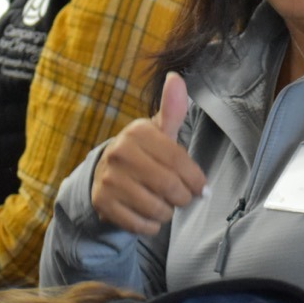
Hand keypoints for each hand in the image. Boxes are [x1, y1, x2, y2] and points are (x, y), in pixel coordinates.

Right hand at [91, 72, 205, 234]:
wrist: (105, 176)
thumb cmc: (144, 153)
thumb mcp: (159, 132)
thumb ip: (172, 109)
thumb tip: (175, 76)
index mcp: (138, 131)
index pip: (179, 160)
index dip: (195, 178)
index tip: (200, 186)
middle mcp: (120, 152)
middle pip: (170, 186)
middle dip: (183, 197)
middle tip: (183, 197)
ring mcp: (109, 179)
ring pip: (157, 208)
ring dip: (167, 212)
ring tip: (164, 203)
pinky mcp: (103, 204)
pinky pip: (141, 225)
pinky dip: (151, 225)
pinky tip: (148, 214)